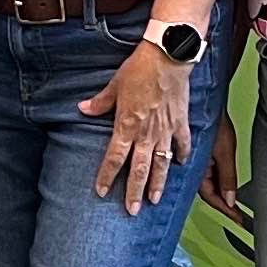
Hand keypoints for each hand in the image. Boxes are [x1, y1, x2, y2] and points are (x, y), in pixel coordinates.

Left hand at [78, 42, 193, 212]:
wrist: (168, 56)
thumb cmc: (140, 68)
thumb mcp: (114, 85)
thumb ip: (100, 102)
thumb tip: (83, 109)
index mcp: (127, 125)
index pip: (114, 157)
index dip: (107, 176)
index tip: (102, 191)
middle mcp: (147, 133)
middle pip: (140, 169)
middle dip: (135, 191)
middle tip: (133, 210)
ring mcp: (166, 130)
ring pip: (162, 164)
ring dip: (158, 183)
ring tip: (155, 200)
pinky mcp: (181, 122)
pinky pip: (183, 144)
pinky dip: (183, 156)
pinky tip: (182, 166)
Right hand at [200, 111, 245, 219]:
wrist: (202, 97)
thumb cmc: (211, 118)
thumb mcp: (224, 149)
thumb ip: (227, 176)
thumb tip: (231, 199)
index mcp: (197, 168)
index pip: (212, 198)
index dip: (226, 210)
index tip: (238, 219)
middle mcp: (194, 167)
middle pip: (208, 193)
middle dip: (223, 205)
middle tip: (238, 215)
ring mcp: (196, 160)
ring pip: (207, 184)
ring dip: (220, 194)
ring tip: (234, 203)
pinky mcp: (198, 152)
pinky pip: (206, 173)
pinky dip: (216, 180)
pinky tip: (222, 182)